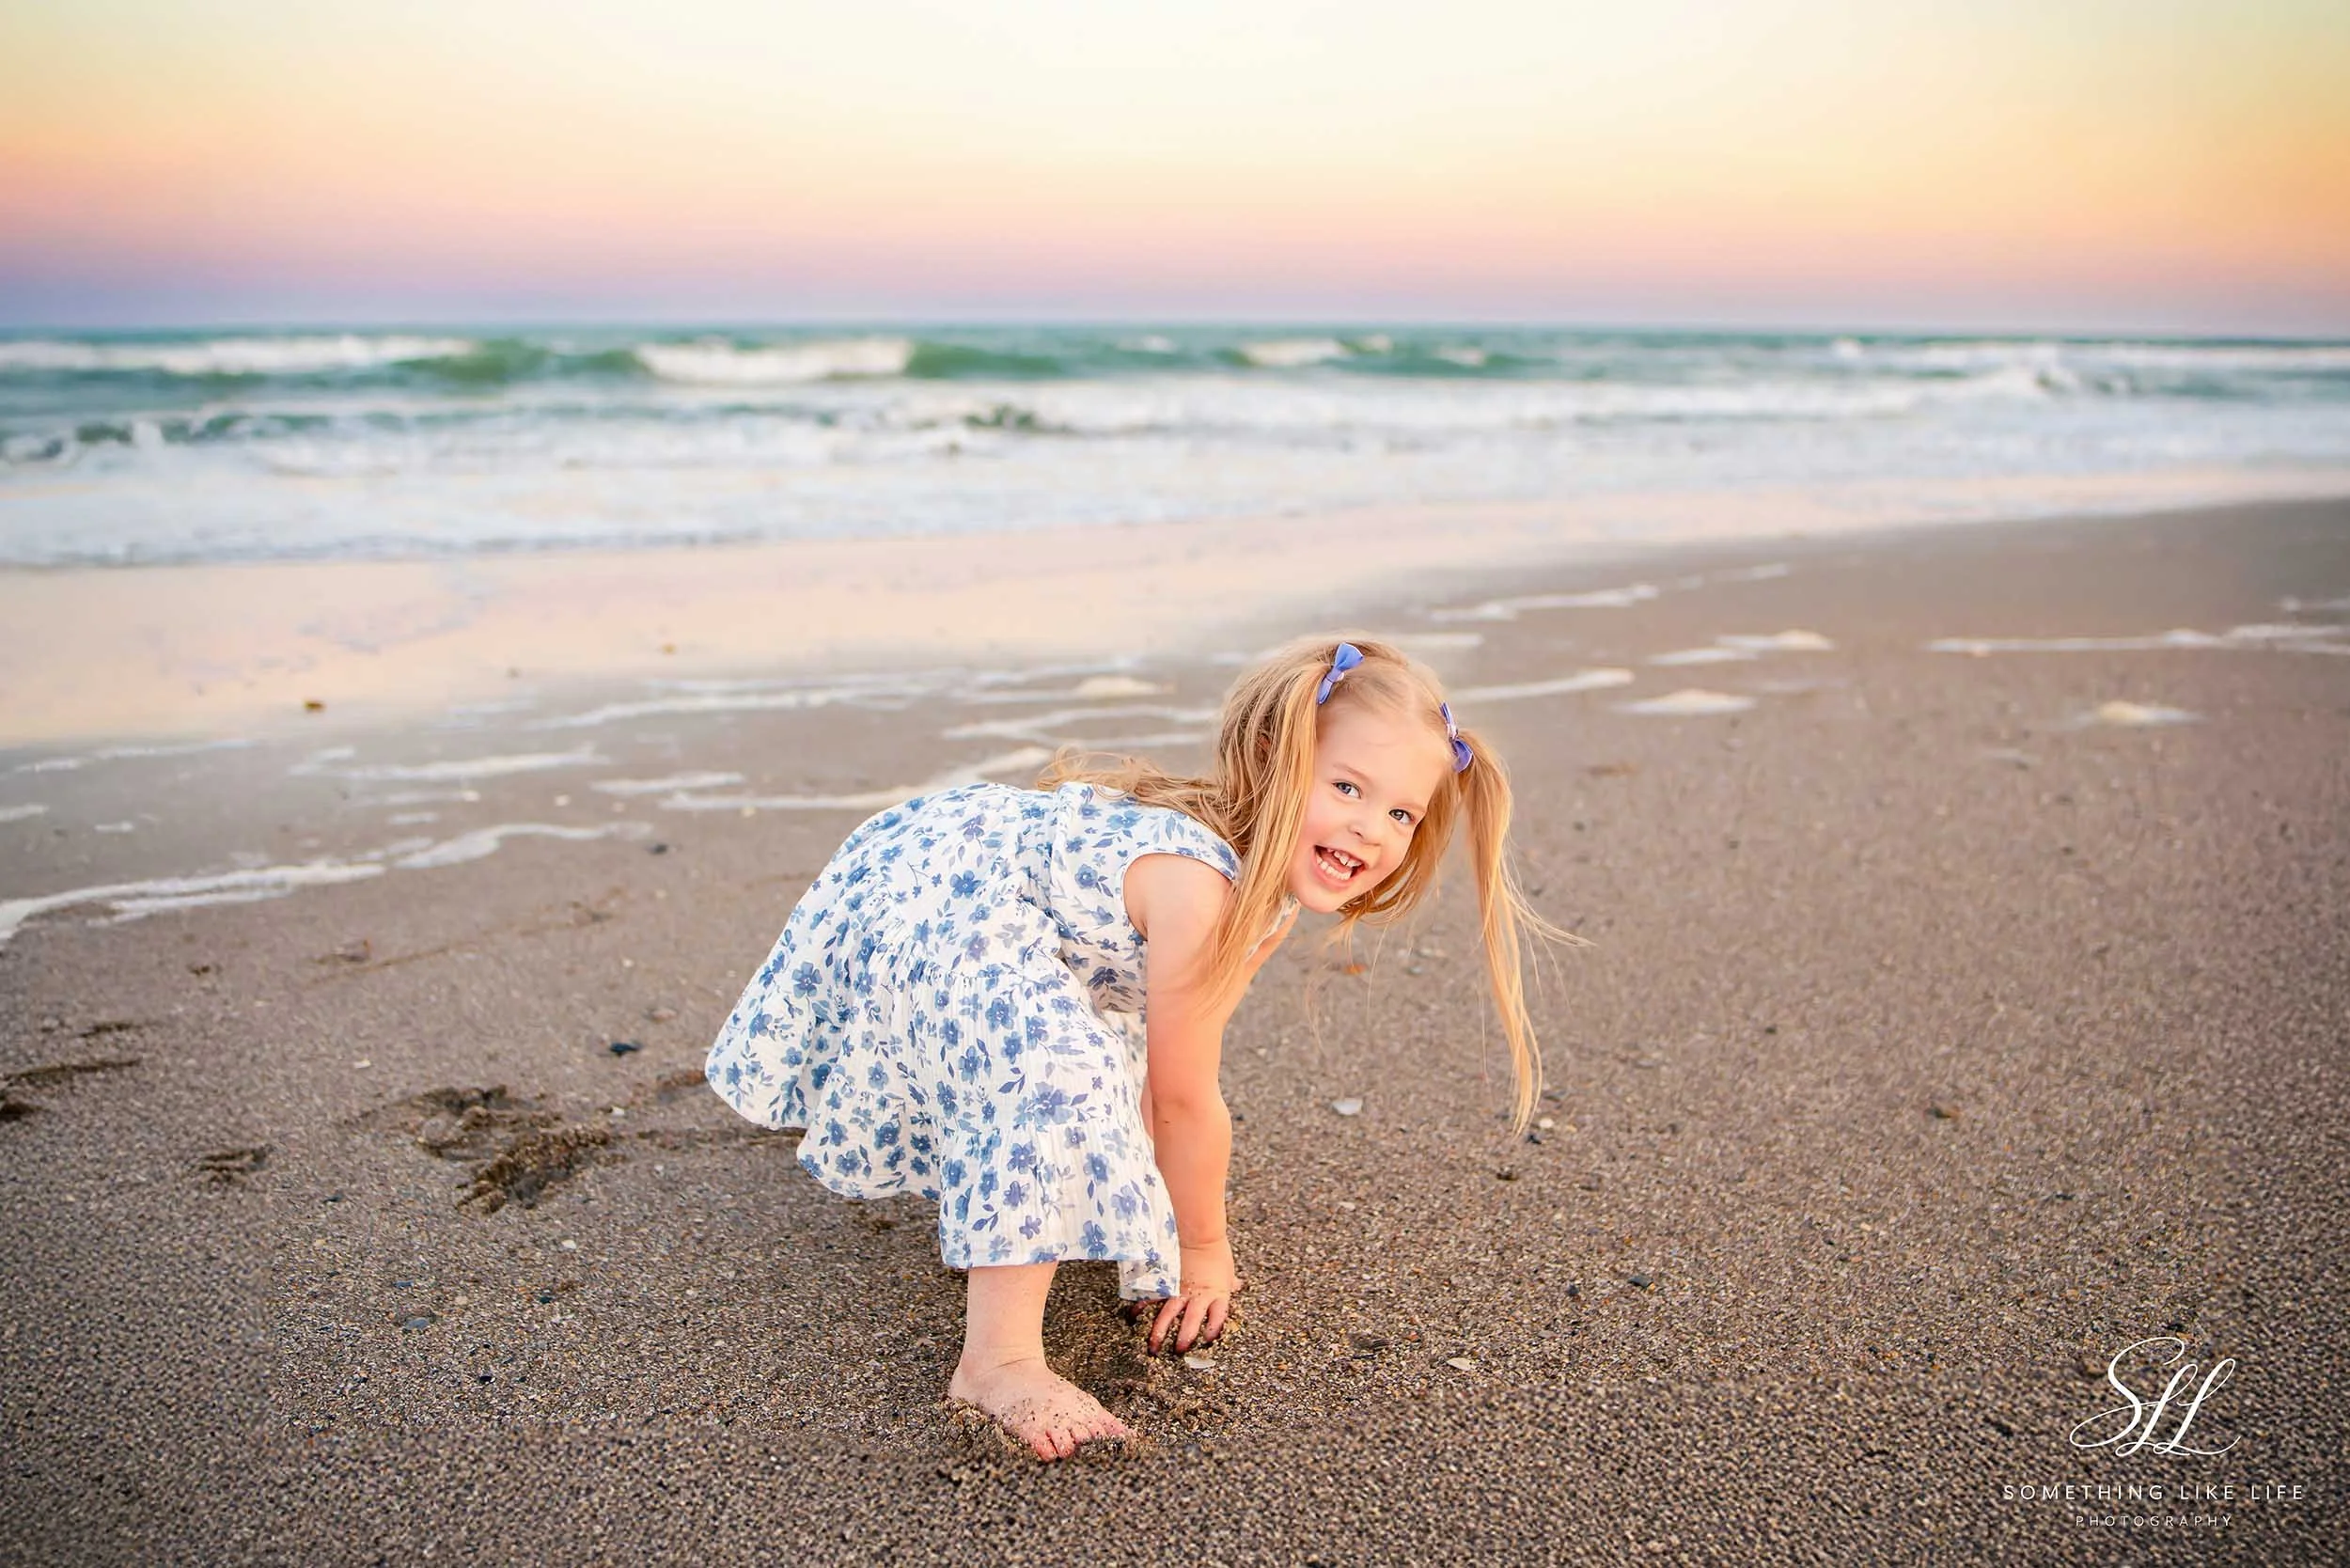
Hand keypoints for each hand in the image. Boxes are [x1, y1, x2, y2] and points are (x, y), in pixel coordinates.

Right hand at [1148, 1237, 1243, 1354]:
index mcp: (1217, 1294)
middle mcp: (1198, 1296)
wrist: (1199, 1234)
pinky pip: (1153, 1296)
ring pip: (1169, 1315)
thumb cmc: (1215, 1250)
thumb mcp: (1227, 1269)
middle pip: (1191, 1322)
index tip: (1207, 1340)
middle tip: (1177, 1352)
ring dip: (1160, 1332)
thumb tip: (1238, 1285)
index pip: (1217, 1317)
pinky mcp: (1166, 1281)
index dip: (1213, 1330)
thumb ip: (1230, 1282)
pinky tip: (1132, 1316)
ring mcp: (1180, 1289)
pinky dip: (1141, 1307)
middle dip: (1184, 1339)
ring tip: (1153, 1347)